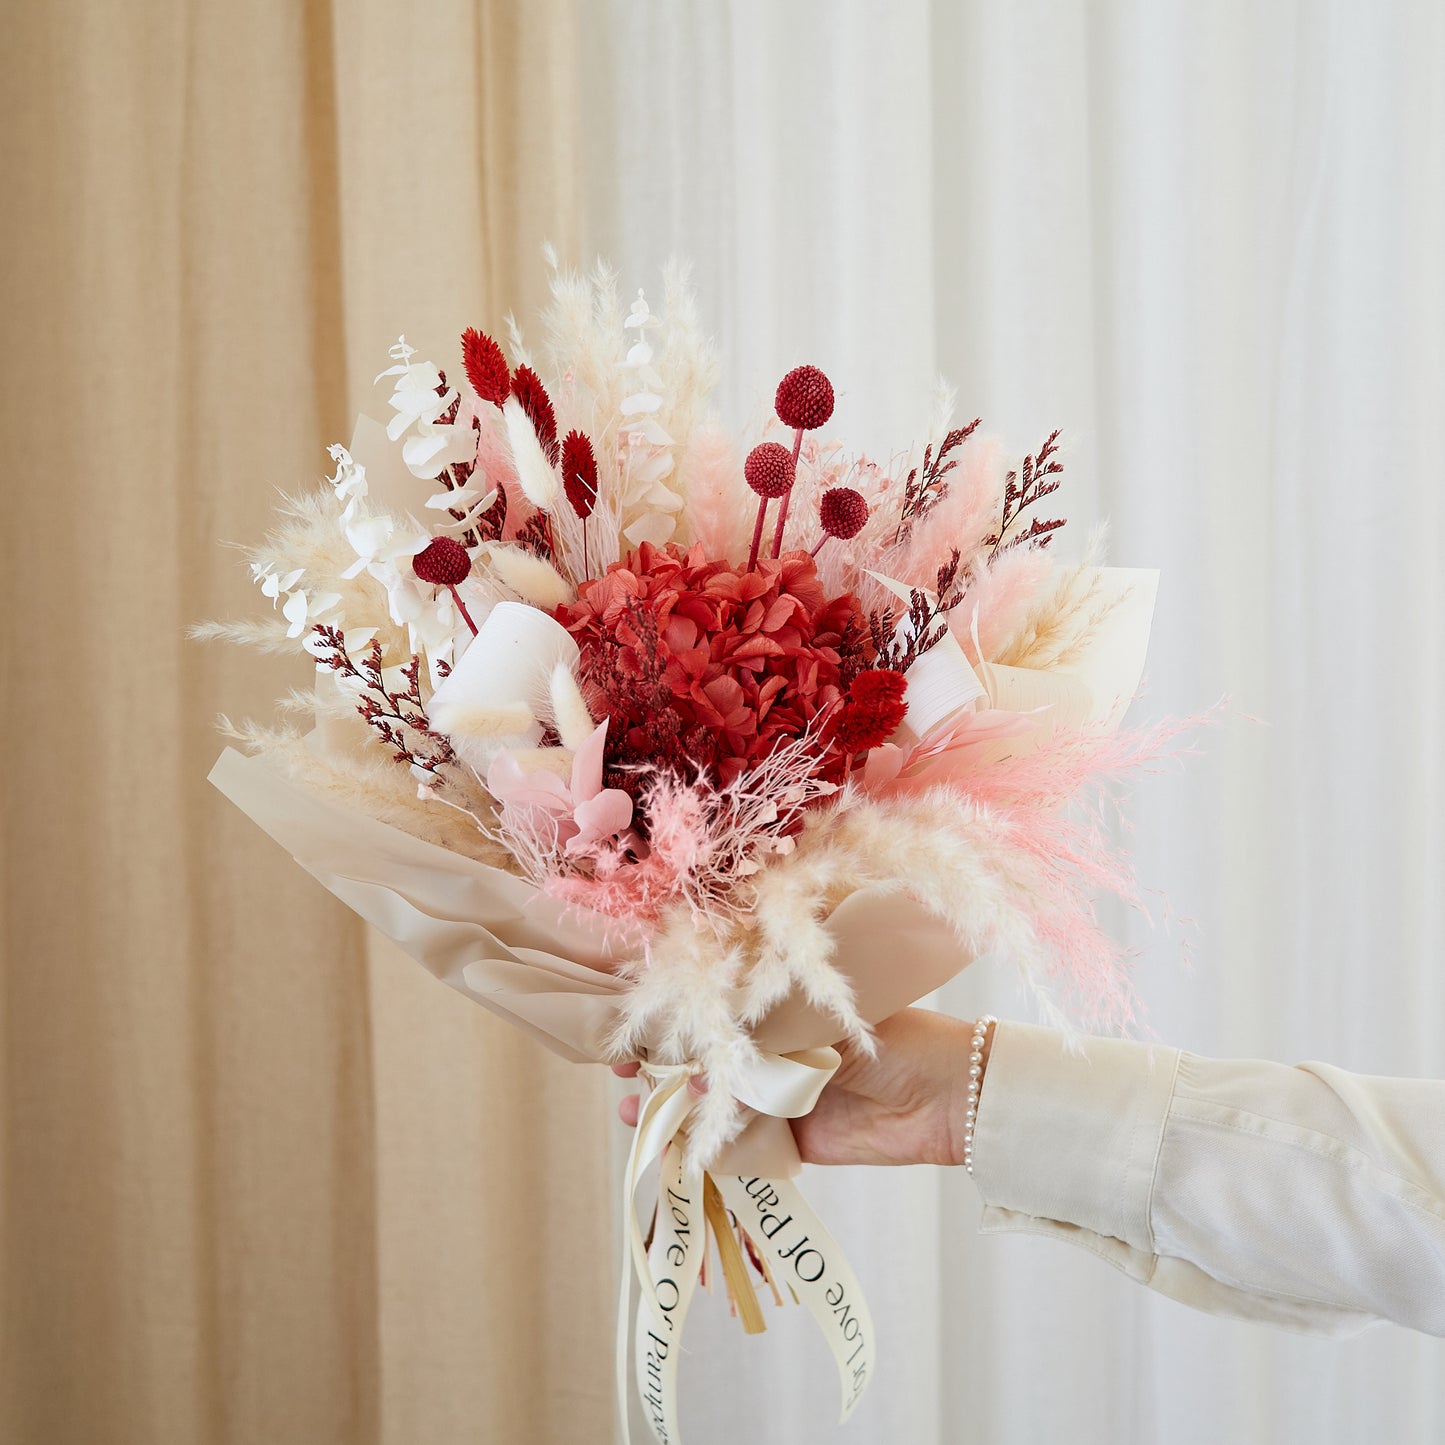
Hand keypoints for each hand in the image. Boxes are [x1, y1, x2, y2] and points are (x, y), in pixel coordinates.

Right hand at [613, 1008, 987, 1167]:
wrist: (951, 1096)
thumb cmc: (890, 1034)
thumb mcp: (814, 1024)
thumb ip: (755, 1045)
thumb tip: (699, 1074)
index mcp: (782, 1001)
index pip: (712, 1003)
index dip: (668, 1013)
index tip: (624, 1020)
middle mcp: (776, 1045)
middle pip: (704, 1054)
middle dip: (659, 1062)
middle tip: (616, 1071)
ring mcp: (782, 1092)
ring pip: (714, 1101)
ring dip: (674, 1106)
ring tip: (633, 1112)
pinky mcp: (795, 1139)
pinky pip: (742, 1145)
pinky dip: (706, 1147)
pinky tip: (672, 1146)